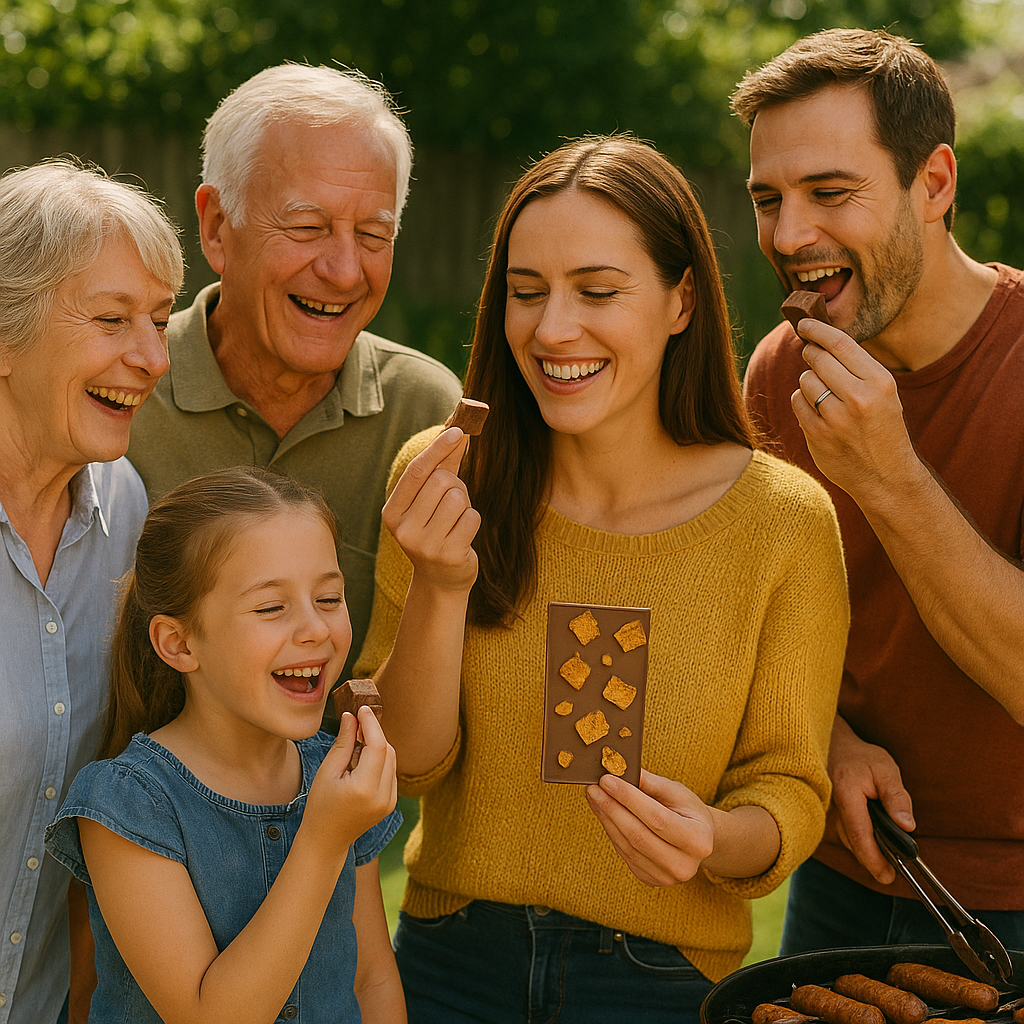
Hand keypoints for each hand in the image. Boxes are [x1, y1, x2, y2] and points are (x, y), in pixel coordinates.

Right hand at [304, 707, 397, 859]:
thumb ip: (343, 743)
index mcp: (365, 789)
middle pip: (388, 751)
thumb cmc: (320, 805)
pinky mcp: (391, 803)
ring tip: (354, 748)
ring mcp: (390, 801)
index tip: (363, 709)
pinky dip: (380, 761)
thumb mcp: (327, 772)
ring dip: (377, 746)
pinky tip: (361, 763)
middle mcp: (383, 796)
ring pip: (392, 760)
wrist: (326, 841)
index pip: (378, 746)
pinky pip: (391, 772)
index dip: (372, 724)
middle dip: (374, 734)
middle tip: (356, 724)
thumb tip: (352, 716)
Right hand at [382, 427, 480, 591]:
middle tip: (453, 502)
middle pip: (441, 482)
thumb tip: (458, 430)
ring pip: (458, 499)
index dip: (437, 449)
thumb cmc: (438, 529)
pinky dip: (472, 520)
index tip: (458, 430)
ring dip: (465, 504)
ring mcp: (425, 545)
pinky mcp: (448, 555)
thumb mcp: (431, 500)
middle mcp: (404, 529)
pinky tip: (462, 535)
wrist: (442, 579)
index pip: (415, 472)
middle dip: (455, 485)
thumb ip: (443, 465)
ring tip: (456, 520)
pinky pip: (471, 517)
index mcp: (392, 512)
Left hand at [585, 770, 713, 885]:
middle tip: (593, 787)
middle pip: (638, 835)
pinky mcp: (649, 879)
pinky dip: (611, 830)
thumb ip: (651, 783)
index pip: (656, 818)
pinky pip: (624, 852)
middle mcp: (684, 865)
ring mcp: (665, 876)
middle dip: (611, 808)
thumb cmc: (688, 811)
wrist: (698, 840)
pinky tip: (602, 812)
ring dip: (606, 819)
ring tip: (594, 796)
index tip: (607, 780)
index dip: (629, 799)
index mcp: (698, 840)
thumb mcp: (677, 792)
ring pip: (627, 846)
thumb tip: (622, 771)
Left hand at [789, 319, 920, 506]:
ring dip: (809, 383)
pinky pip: (797, 403)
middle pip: (818, 359)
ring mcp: (836, 419)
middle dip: (811, 355)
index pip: (841, 344)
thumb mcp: (883, 394)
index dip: (818, 330)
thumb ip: (856, 368)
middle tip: (812, 357)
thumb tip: (819, 340)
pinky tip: (818, 412)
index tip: (803, 324)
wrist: (886, 476)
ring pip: (805, 380)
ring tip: (826, 396)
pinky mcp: (818, 435)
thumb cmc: (882, 428)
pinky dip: (803, 402)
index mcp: (880, 383)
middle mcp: (859, 399)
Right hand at [827, 715, 914, 884]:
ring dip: (868, 850)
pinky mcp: (828, 816)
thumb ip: (897, 797)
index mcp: (846, 793)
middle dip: (873, 859)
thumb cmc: (861, 757)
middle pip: (853, 842)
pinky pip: (846, 834)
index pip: (859, 833)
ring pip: (849, 841)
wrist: (835, 746)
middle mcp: (831, 806)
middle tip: (893, 870)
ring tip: (888, 853)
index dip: (873, 858)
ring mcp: (826, 812)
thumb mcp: (886, 769)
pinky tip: (874, 838)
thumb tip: (908, 827)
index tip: (887, 877)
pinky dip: (861, 841)